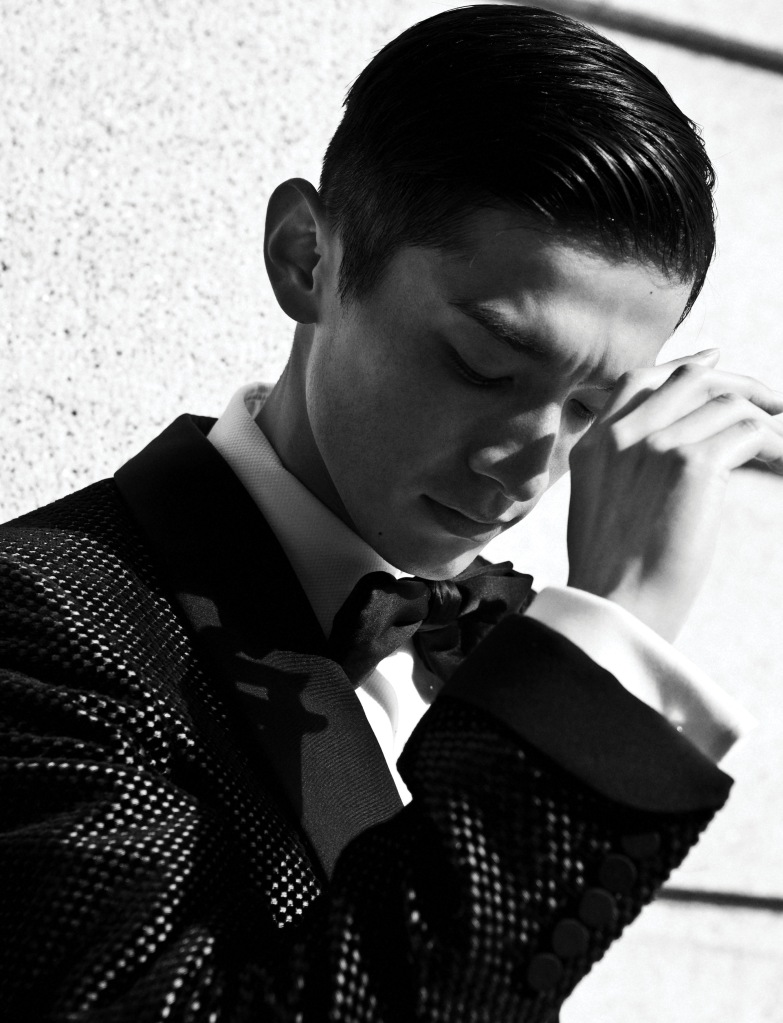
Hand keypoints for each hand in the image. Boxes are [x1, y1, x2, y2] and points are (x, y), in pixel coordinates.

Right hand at [567, 348, 782, 640]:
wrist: (616, 605)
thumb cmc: (612, 575)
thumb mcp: (596, 507)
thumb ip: (618, 469)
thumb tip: (662, 455)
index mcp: (594, 444)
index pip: (638, 380)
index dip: (681, 366)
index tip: (713, 362)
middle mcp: (622, 434)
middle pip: (688, 380)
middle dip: (737, 383)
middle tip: (772, 400)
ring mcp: (655, 444)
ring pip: (727, 404)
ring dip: (765, 422)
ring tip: (782, 446)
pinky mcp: (691, 464)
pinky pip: (750, 432)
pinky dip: (776, 446)